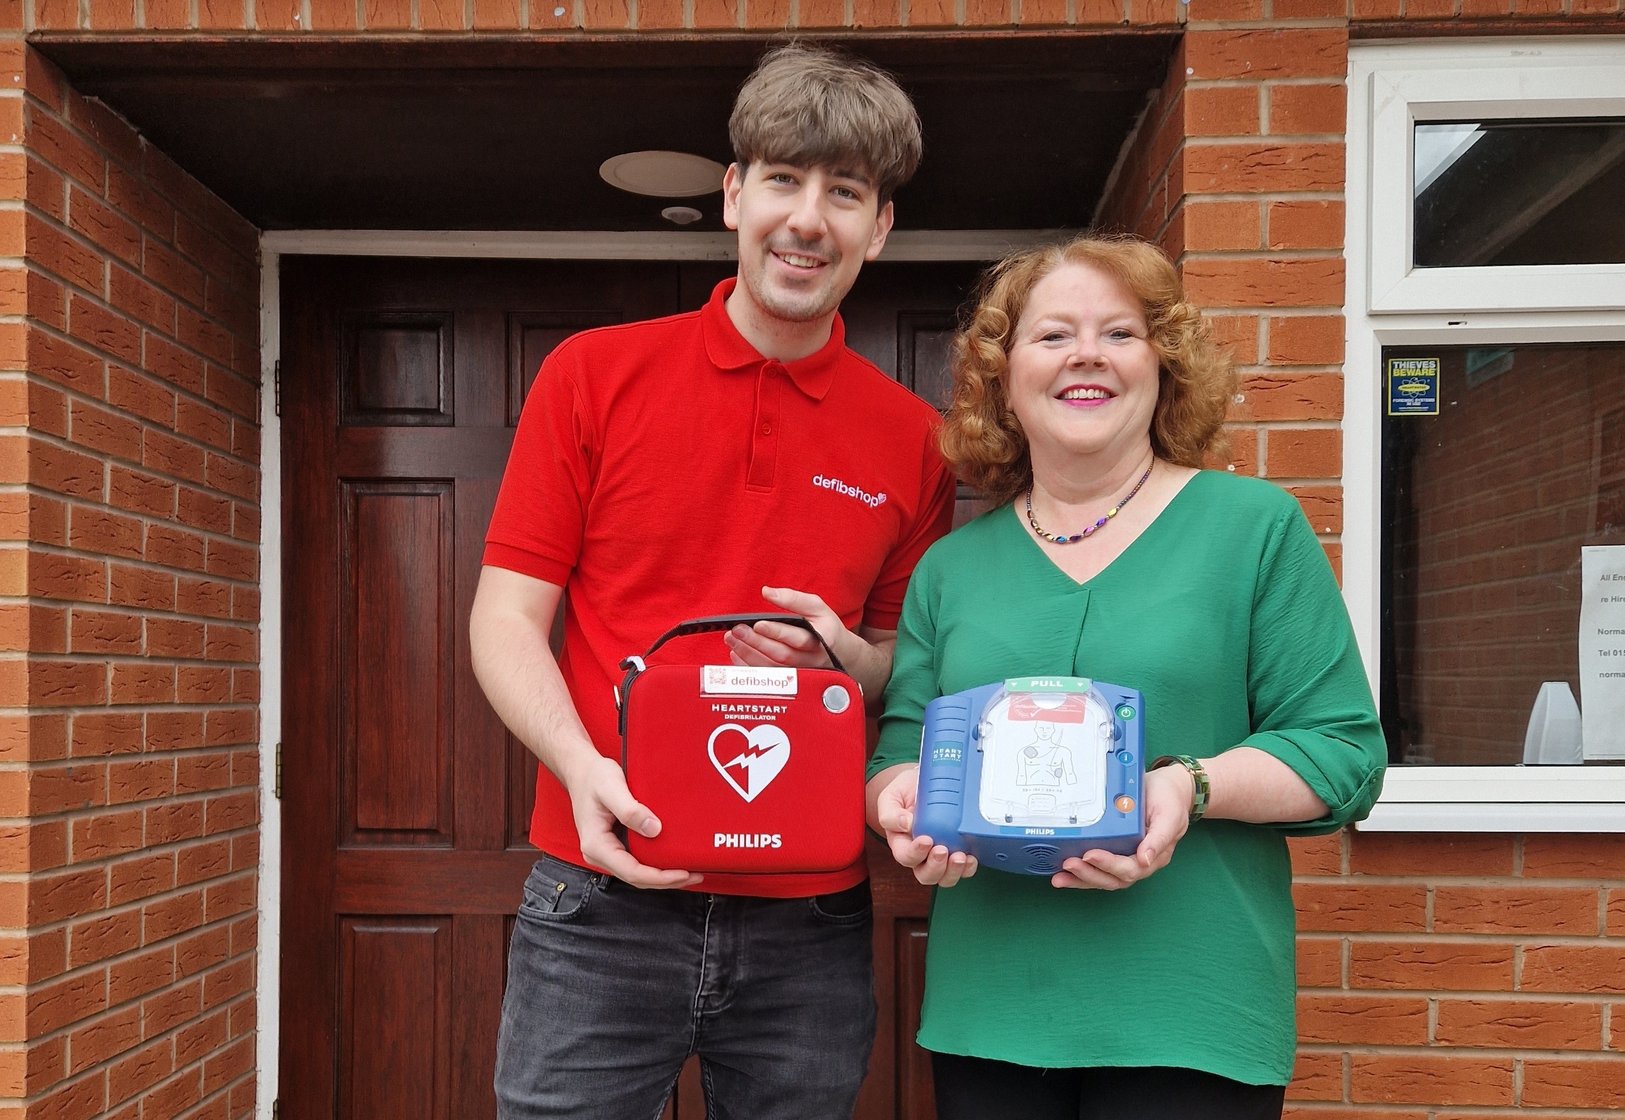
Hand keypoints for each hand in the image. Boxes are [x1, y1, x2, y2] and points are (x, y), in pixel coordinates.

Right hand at [564, 754, 701, 889]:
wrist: (582, 771)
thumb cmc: (594, 777)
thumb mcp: (611, 788)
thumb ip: (630, 810)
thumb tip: (654, 830)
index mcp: (596, 845)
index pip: (631, 871)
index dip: (659, 877)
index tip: (683, 873)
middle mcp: (600, 853)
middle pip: (636, 878)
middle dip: (666, 880)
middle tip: (696, 874)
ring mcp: (608, 851)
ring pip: (638, 872)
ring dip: (663, 875)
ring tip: (690, 871)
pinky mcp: (616, 845)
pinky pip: (637, 861)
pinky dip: (656, 863)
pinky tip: (673, 858)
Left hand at [723, 586, 847, 668]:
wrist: (840, 655)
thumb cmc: (826, 627)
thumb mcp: (817, 607)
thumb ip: (794, 599)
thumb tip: (767, 592)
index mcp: (821, 640)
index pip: (798, 638)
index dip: (777, 632)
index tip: (758, 624)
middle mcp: (811, 661)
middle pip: (781, 655)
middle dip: (756, 643)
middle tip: (737, 631)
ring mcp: (800, 674)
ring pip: (772, 669)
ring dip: (748, 655)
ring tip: (732, 640)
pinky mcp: (790, 682)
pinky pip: (766, 678)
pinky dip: (748, 667)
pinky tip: (736, 654)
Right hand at [875, 766, 978, 887]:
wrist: (926, 781)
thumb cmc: (907, 790)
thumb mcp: (891, 796)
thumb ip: (890, 812)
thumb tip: (906, 825)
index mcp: (901, 843)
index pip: (905, 856)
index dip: (915, 853)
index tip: (926, 840)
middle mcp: (920, 854)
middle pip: (925, 875)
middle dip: (935, 867)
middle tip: (943, 850)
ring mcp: (940, 855)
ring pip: (944, 877)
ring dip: (953, 871)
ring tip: (960, 857)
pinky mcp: (957, 851)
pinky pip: (963, 871)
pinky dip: (968, 869)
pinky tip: (971, 858)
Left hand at [1051, 761, 1191, 890]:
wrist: (1169, 788)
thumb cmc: (1170, 800)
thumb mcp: (1169, 815)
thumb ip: (1160, 838)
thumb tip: (1145, 860)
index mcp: (1154, 855)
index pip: (1130, 868)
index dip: (1109, 864)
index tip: (1091, 854)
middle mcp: (1139, 861)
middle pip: (1113, 879)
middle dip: (1089, 874)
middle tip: (1069, 864)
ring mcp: (1126, 857)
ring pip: (1103, 878)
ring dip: (1081, 879)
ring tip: (1060, 877)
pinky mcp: (1115, 851)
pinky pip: (1098, 868)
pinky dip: (1081, 873)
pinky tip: (1063, 872)